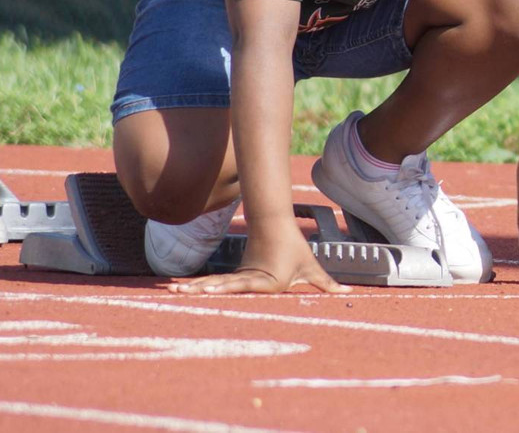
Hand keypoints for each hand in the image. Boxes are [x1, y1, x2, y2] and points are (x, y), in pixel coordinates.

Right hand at [167, 224, 348, 294]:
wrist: (276, 226)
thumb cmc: (295, 250)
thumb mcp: (311, 268)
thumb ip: (325, 283)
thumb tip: (345, 292)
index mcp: (265, 280)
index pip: (244, 284)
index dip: (227, 288)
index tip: (211, 291)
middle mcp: (248, 278)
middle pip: (222, 285)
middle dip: (201, 290)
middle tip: (180, 292)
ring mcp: (238, 276)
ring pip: (213, 283)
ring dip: (194, 288)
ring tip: (173, 291)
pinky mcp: (234, 275)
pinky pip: (213, 283)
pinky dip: (198, 286)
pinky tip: (179, 289)